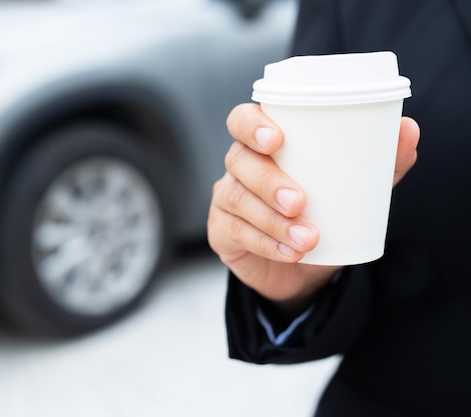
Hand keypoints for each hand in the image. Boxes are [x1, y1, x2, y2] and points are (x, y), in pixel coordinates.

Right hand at [207, 103, 419, 313]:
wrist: (303, 268)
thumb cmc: (323, 214)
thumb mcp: (353, 190)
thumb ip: (378, 163)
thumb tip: (408, 129)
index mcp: (263, 144)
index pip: (242, 120)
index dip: (251, 125)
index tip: (277, 141)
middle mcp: (240, 166)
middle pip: (238, 160)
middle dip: (268, 180)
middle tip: (300, 202)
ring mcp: (226, 199)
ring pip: (237, 198)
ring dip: (271, 220)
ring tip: (307, 239)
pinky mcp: (221, 231)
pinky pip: (235, 232)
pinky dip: (265, 244)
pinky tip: (290, 254)